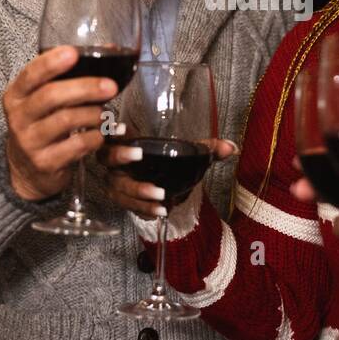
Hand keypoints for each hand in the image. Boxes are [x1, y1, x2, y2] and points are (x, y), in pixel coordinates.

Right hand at [2, 46, 116, 200]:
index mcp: (15, 95)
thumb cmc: (41, 125)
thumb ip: (64, 78)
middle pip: (51, 96)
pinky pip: (77, 145)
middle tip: (110, 86)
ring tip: (104, 113)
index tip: (73, 53)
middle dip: (85, 88)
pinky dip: (95, 136)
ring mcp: (29, 142)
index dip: (51, 63)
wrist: (26, 170)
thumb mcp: (41, 101)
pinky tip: (99, 133)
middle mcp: (18, 118)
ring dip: (93, 114)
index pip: (30, 74)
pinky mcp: (45, 163)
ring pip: (66, 120)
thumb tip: (107, 49)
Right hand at [101, 138, 237, 219]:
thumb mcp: (187, 153)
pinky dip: (144, 208)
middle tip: (139, 156)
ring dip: (138, 192)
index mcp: (126, 141)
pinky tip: (159, 211)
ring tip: (161, 196)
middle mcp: (116, 162)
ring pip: (118, 188)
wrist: (160, 186)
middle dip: (121, 156)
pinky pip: (128, 206)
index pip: (111, 132)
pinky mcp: (123, 202)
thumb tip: (231, 147)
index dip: (111, 130)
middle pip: (107, 158)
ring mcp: (116, 183)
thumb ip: (206, 149)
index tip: (122, 128)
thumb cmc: (166, 161)